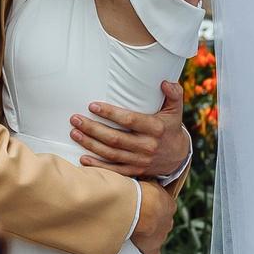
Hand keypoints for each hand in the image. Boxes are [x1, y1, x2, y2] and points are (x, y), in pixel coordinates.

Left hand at [73, 81, 188, 177]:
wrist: (178, 156)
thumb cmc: (171, 127)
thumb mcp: (176, 110)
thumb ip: (174, 94)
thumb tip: (165, 82)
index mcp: (155, 128)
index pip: (129, 120)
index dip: (110, 113)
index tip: (92, 106)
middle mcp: (147, 145)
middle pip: (115, 138)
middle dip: (92, 128)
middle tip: (75, 119)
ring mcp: (140, 160)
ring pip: (111, 153)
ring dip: (90, 144)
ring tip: (74, 133)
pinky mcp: (135, 171)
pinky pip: (114, 170)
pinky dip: (97, 165)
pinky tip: (82, 157)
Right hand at [129, 180, 174, 253]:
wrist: (141, 208)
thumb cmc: (142, 192)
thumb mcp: (147, 181)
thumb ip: (148, 182)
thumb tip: (144, 174)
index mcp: (168, 204)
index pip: (164, 207)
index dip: (155, 207)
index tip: (147, 207)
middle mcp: (168, 221)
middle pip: (162, 222)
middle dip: (153, 222)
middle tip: (141, 221)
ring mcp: (161, 235)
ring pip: (157, 236)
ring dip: (149, 236)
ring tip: (138, 235)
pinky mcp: (153, 248)